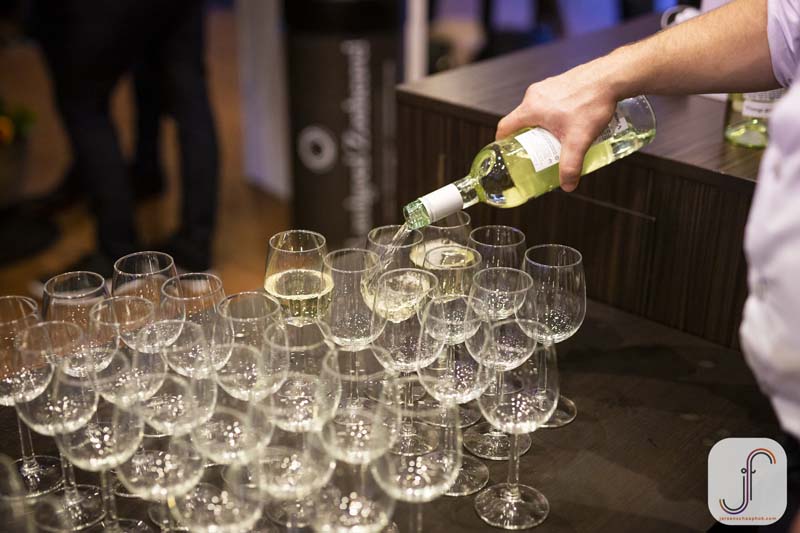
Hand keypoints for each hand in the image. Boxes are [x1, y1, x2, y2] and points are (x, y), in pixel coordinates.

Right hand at [496, 60, 618, 191]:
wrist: (611, 77)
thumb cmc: (592, 101)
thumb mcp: (579, 140)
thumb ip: (571, 165)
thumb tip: (567, 184)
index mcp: (531, 108)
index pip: (505, 126)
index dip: (502, 142)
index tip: (506, 152)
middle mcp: (535, 95)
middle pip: (521, 120)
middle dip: (526, 137)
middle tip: (536, 151)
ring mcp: (547, 86)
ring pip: (536, 111)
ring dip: (541, 126)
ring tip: (554, 138)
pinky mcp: (559, 83)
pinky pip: (548, 102)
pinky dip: (552, 114)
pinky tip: (568, 122)